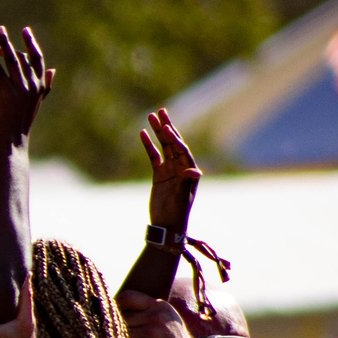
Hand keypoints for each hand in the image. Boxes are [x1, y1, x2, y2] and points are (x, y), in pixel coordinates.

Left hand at [0, 25, 53, 147]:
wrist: (14, 139)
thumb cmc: (22, 120)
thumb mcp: (37, 101)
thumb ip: (45, 85)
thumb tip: (52, 69)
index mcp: (40, 86)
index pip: (37, 59)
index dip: (31, 44)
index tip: (25, 31)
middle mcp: (33, 85)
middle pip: (24, 56)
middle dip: (13, 41)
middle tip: (0, 29)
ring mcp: (21, 89)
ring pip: (13, 61)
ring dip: (3, 44)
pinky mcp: (8, 94)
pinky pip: (0, 73)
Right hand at [138, 107, 200, 234]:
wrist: (167, 226)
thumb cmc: (177, 214)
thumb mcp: (181, 197)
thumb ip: (186, 182)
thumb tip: (196, 171)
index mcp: (190, 172)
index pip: (182, 151)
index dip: (175, 139)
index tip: (166, 129)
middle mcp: (181, 168)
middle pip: (174, 143)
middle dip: (168, 127)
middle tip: (161, 111)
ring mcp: (169, 170)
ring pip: (163, 147)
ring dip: (158, 132)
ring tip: (151, 116)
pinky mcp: (159, 175)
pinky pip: (153, 156)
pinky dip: (148, 145)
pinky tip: (142, 134)